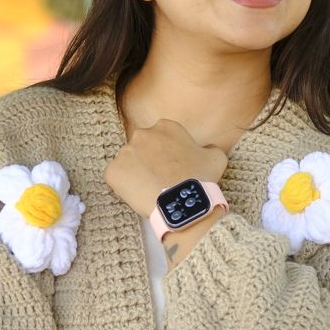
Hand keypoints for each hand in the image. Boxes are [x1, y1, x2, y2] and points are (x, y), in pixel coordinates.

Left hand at [104, 119, 227, 217]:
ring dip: (136, 175)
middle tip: (160, 180)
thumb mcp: (216, 158)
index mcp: (165, 127)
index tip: (172, 168)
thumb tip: (208, 149)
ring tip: (150, 191)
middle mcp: (142, 134)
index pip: (161, 138)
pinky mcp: (113, 172)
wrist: (183, 203)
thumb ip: (209, 148)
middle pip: (142, 148)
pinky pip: (115, 179)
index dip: (167, 155)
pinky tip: (138, 196)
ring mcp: (125, 152)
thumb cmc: (200, 179)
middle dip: (149, 162)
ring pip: (128, 164)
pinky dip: (123, 188)